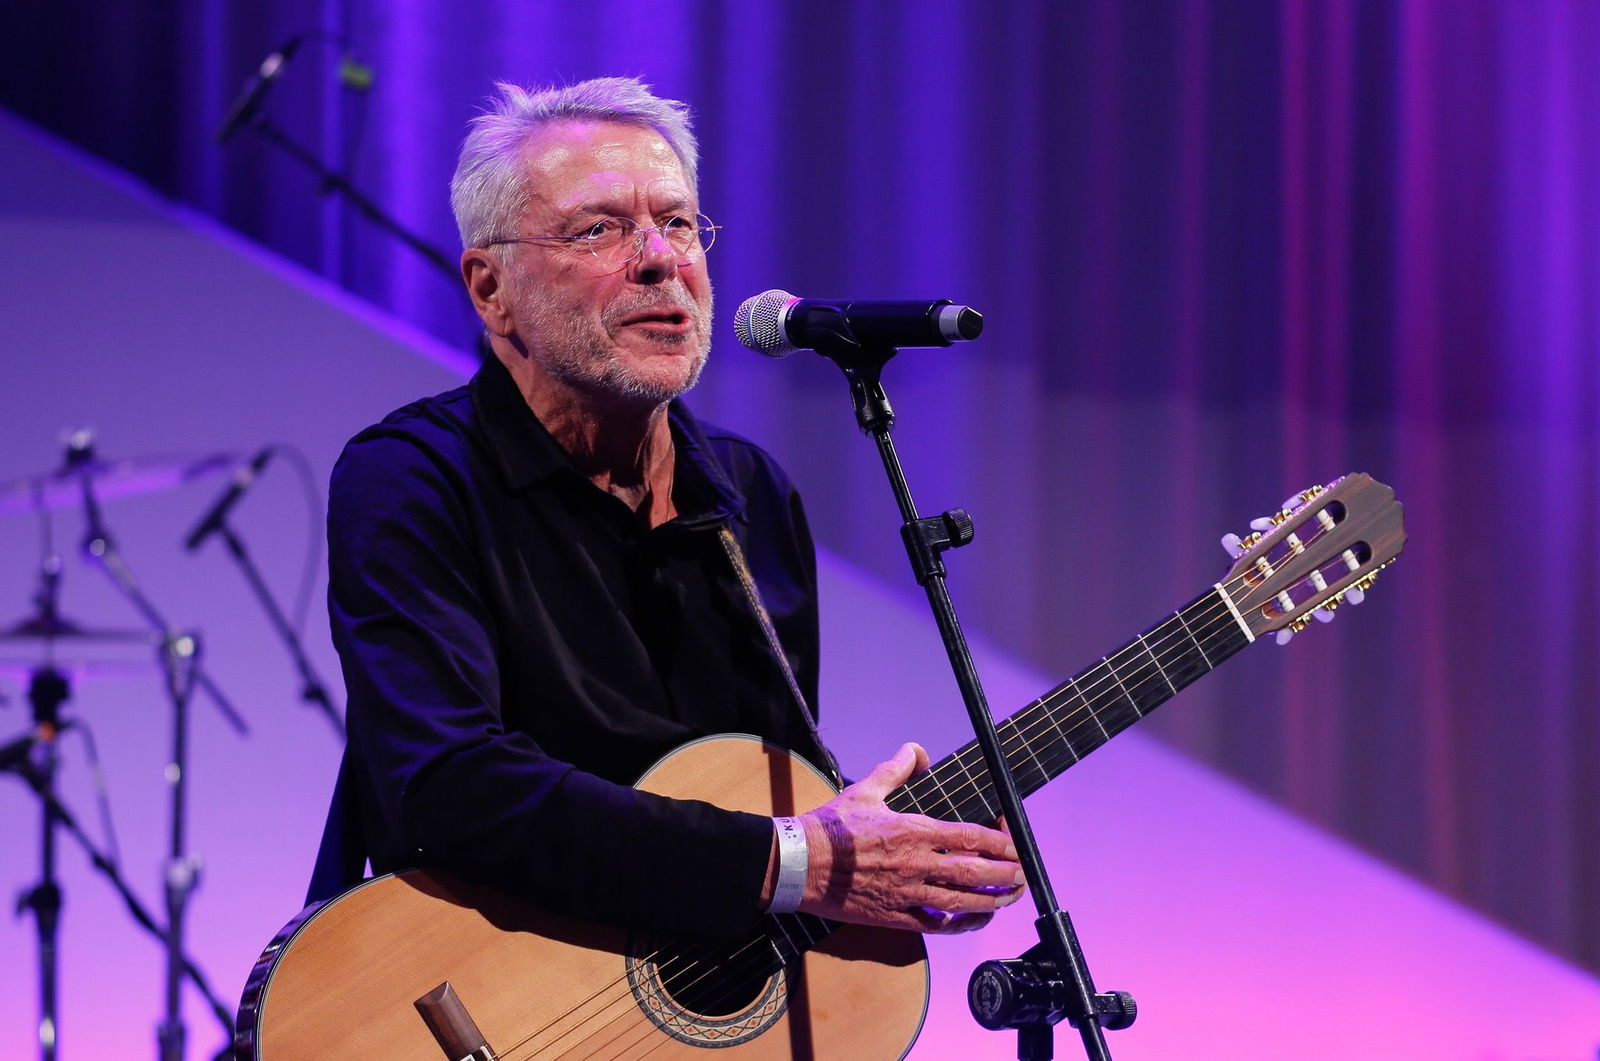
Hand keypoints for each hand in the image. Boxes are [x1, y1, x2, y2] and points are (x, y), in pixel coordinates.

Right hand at [796, 742, 1024, 933]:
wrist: (798, 864)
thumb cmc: (831, 828)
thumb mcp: (865, 790)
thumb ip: (896, 768)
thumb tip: (917, 750)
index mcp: (913, 831)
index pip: (969, 837)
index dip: (999, 841)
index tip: (1014, 842)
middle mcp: (916, 865)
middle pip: (974, 873)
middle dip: (1006, 874)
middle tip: (1024, 873)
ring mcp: (907, 894)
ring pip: (962, 902)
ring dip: (992, 901)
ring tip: (1011, 897)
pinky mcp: (894, 917)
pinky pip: (937, 926)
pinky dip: (961, 924)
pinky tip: (975, 919)